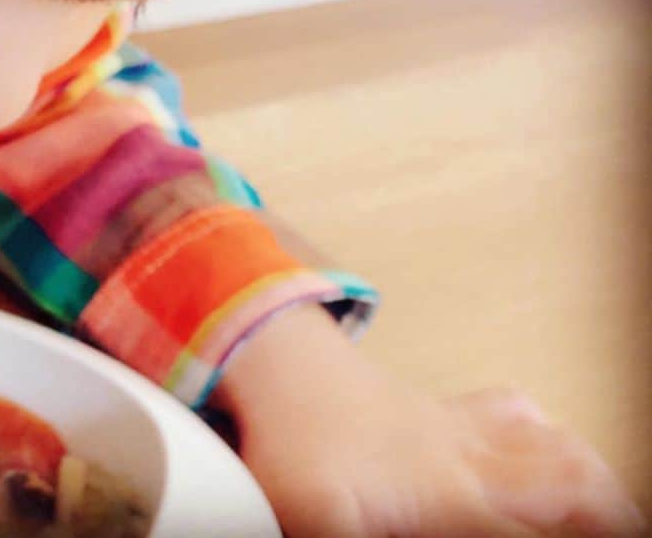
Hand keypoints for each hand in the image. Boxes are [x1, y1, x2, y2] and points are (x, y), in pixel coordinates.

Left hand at [215, 307, 646, 536]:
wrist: (276, 372)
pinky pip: (512, 412)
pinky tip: (545, 448)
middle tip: (619, 526)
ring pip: (550, 443)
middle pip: (568, 481)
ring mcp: (458, 430)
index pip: (529, 533)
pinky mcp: (442, 412)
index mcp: (447, 495)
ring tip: (605, 507)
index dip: (576, 536)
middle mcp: (466, 459)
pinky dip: (544, 433)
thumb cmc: (293, 446)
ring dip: (589, 476)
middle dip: (608, 509)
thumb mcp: (319, 520)